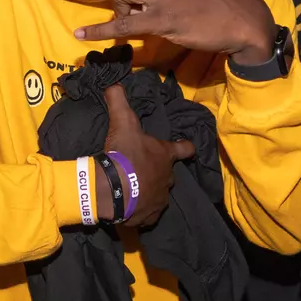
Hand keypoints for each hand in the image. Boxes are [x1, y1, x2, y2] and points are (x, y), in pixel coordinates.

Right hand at [101, 85, 193, 226]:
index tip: (186, 147)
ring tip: (133, 190)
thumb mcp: (121, 122)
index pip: (185, 148)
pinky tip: (130, 207)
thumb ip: (118, 101)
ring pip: (158, 195)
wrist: (113, 189)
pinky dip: (141, 212)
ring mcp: (160, 199)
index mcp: (165, 155)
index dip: (185, 147)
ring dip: (149, 191)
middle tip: (141, 169)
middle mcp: (168, 178)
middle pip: (168, 174)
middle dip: (158, 171)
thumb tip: (114, 83)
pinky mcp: (149, 217)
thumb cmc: (124, 154)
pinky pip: (148, 215)